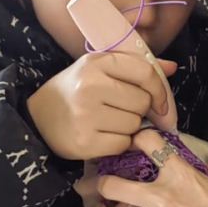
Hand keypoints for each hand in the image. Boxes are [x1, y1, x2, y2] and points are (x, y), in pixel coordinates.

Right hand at [27, 53, 175, 160]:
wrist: (35, 119)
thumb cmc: (74, 92)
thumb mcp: (99, 70)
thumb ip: (135, 68)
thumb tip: (172, 68)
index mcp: (97, 62)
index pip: (145, 73)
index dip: (160, 90)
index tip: (161, 104)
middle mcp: (91, 85)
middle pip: (142, 102)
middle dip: (139, 110)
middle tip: (120, 111)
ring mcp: (86, 115)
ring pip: (135, 124)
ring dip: (129, 128)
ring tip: (108, 123)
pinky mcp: (85, 142)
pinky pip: (122, 144)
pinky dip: (118, 143)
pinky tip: (102, 137)